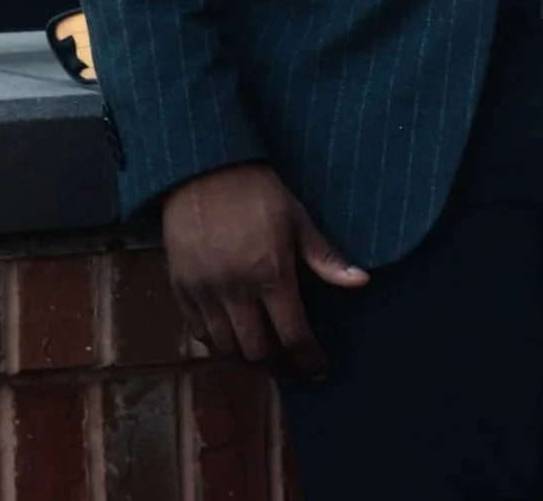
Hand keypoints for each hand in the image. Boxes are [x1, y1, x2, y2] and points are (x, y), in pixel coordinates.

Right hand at [162, 162, 367, 378]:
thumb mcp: (297, 219)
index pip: (293, 334)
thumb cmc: (258, 192)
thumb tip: (362, 281)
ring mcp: (204, 292)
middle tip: (294, 365)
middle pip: (257, 351)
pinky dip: (217, 343)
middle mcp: (235, 290)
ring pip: (225, 348)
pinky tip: (233, 337)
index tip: (319, 371)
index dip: (307, 359)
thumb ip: (324, 257)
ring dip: (247, 356)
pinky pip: (198, 333)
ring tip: (266, 354)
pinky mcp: (180, 289)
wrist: (204, 170)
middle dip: (279, 365)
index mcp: (270, 273)